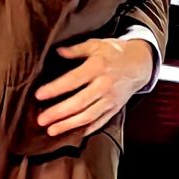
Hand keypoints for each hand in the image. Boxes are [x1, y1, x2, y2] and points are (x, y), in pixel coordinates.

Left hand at [34, 37, 153, 136]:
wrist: (139, 64)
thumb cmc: (114, 52)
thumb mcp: (96, 45)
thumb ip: (76, 49)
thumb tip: (58, 51)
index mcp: (97, 67)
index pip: (73, 80)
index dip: (55, 88)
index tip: (39, 95)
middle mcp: (104, 85)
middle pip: (79, 102)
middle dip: (58, 112)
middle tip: (41, 120)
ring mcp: (110, 99)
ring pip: (88, 116)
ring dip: (69, 125)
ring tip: (51, 130)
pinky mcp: (115, 109)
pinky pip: (100, 122)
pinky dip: (86, 129)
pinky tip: (72, 133)